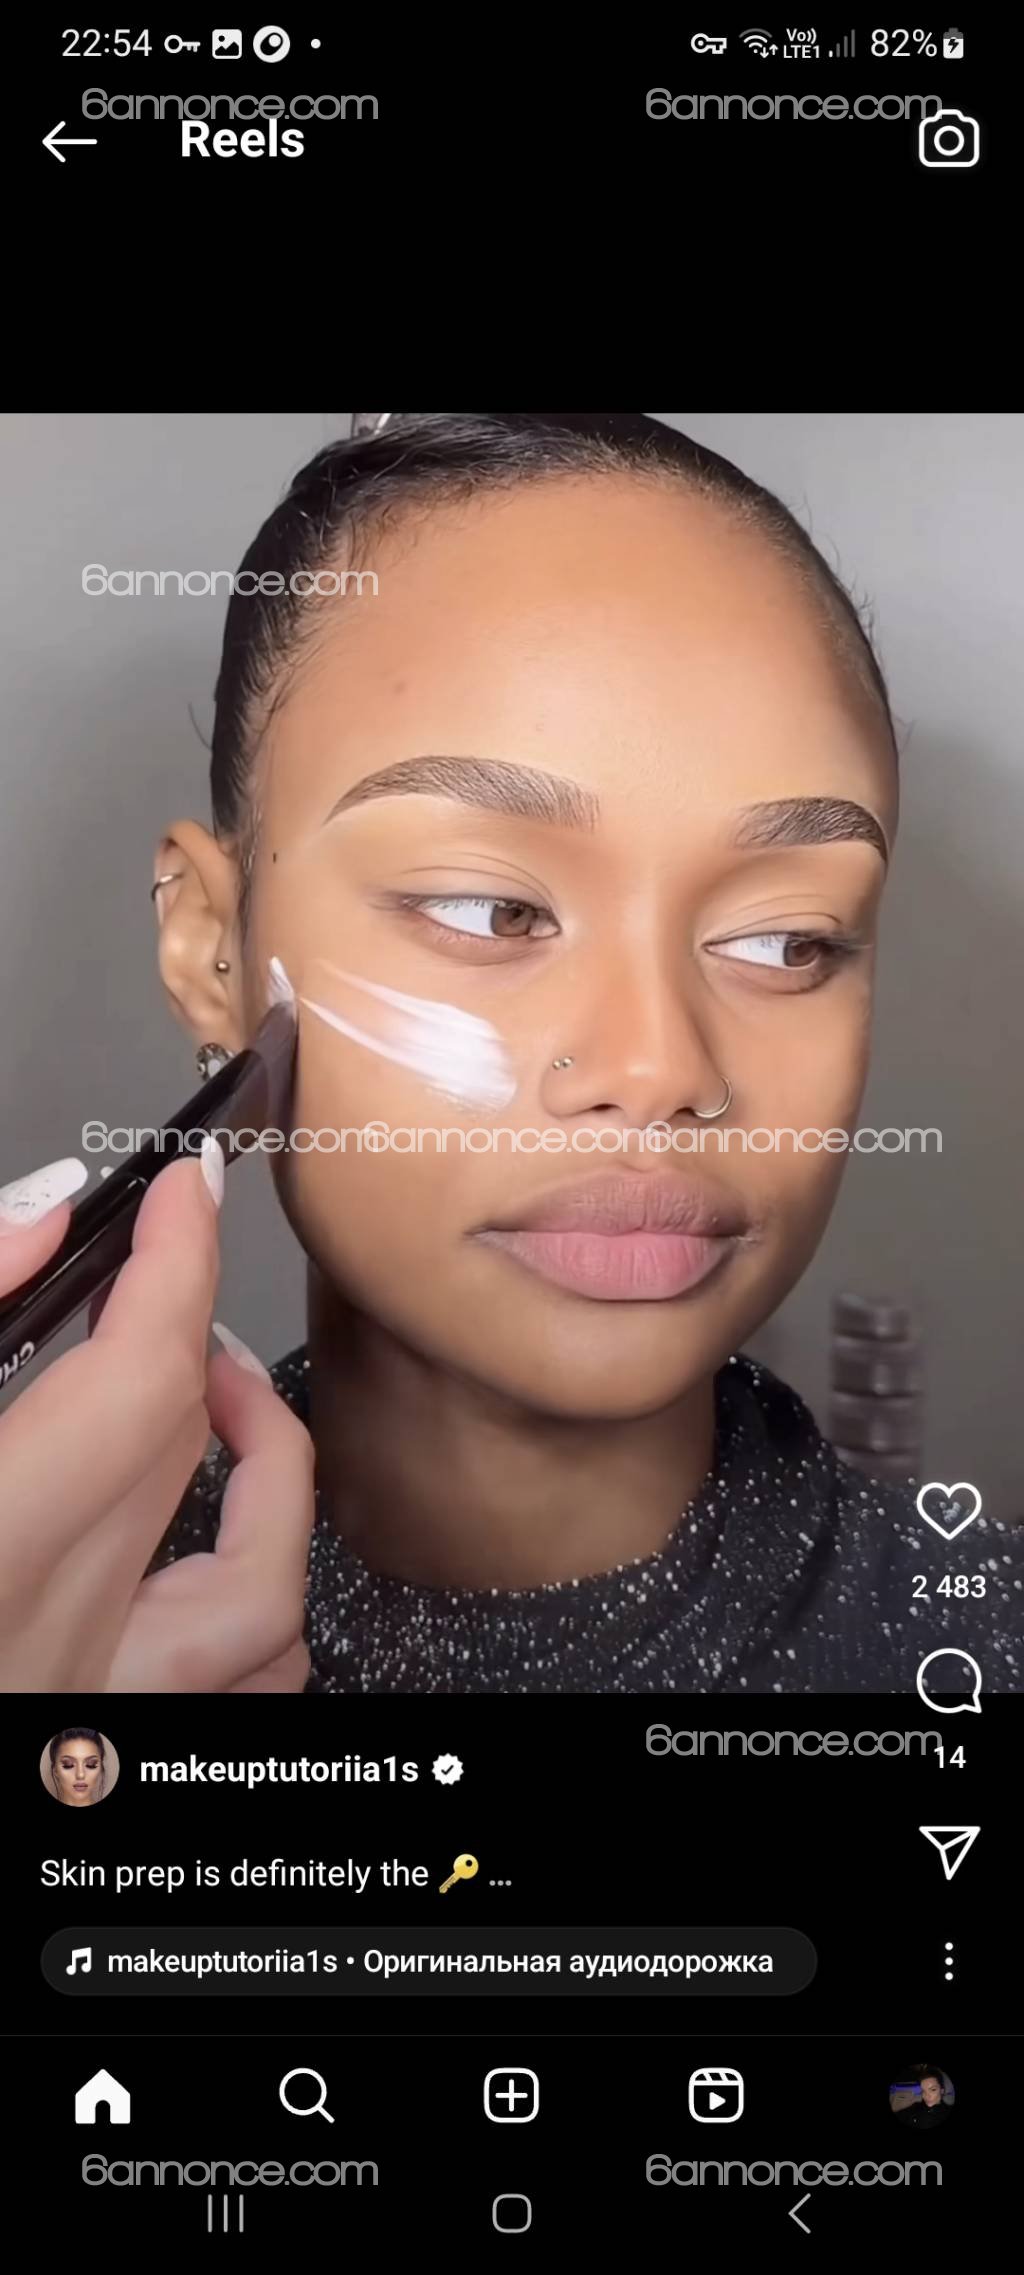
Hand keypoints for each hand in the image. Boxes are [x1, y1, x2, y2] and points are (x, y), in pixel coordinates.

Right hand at [0, 1148, 314, 1691]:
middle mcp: (40, 1648)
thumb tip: (35, 1224)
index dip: (177, 1263)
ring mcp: (84, 1717)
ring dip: (262, 1468)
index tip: (187, 1188)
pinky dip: (262, 1601)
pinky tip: (226, 1544)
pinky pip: (243, 1687)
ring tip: (209, 1393)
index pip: (135, 1380)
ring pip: (259, 1590)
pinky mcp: (98, 1754)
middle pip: (177, 1459)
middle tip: (156, 1259)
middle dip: (184, 1327)